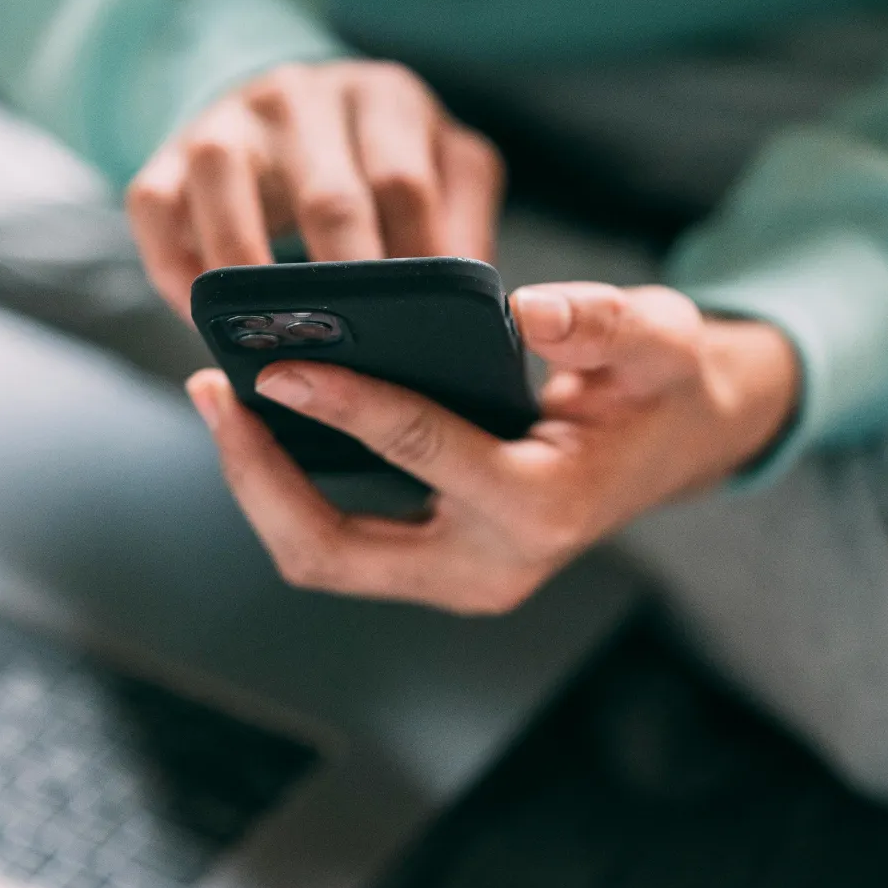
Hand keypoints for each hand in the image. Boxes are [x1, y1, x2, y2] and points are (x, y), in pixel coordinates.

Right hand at [126, 60, 503, 319]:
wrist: (286, 108)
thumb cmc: (374, 160)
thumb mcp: (439, 170)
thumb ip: (464, 224)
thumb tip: (479, 311)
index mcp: (385, 97)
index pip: (405, 184)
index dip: (412, 267)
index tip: (418, 336)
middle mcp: (303, 93)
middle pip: (327, 195)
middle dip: (341, 288)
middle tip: (355, 360)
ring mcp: (229, 116)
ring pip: (224, 183)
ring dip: (246, 275)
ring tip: (268, 343)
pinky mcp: (168, 148)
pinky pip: (154, 204)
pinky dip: (173, 266)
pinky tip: (201, 316)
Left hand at [185, 283, 798, 614]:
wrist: (675, 446)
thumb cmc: (660, 388)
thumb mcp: (659, 340)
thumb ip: (606, 324)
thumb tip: (530, 310)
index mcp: (542, 508)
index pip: (420, 451)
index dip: (343, 404)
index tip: (276, 364)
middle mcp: (488, 567)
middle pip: (332, 549)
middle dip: (257, 475)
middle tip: (212, 390)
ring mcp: (456, 578)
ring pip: (321, 557)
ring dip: (260, 486)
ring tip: (222, 401)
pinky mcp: (433, 565)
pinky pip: (337, 543)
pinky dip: (289, 491)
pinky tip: (267, 423)